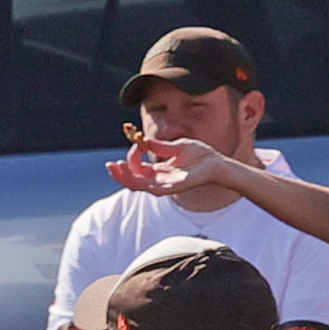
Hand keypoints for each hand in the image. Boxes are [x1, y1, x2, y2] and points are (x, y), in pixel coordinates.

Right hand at [122, 133, 249, 199]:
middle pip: (133, 180)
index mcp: (160, 170)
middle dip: (119, 173)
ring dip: (124, 177)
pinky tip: (132, 172)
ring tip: (116, 167)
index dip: (132, 157)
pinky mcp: (171, 188)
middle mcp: (159, 179)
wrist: (218, 163)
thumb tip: (143, 141)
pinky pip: (151, 187)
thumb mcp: (177, 146)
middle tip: (110, 164)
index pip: (137, 168)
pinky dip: (139, 181)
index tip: (135, 145)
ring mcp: (165, 185)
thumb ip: (160, 146)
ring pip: (137, 185)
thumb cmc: (201, 155)